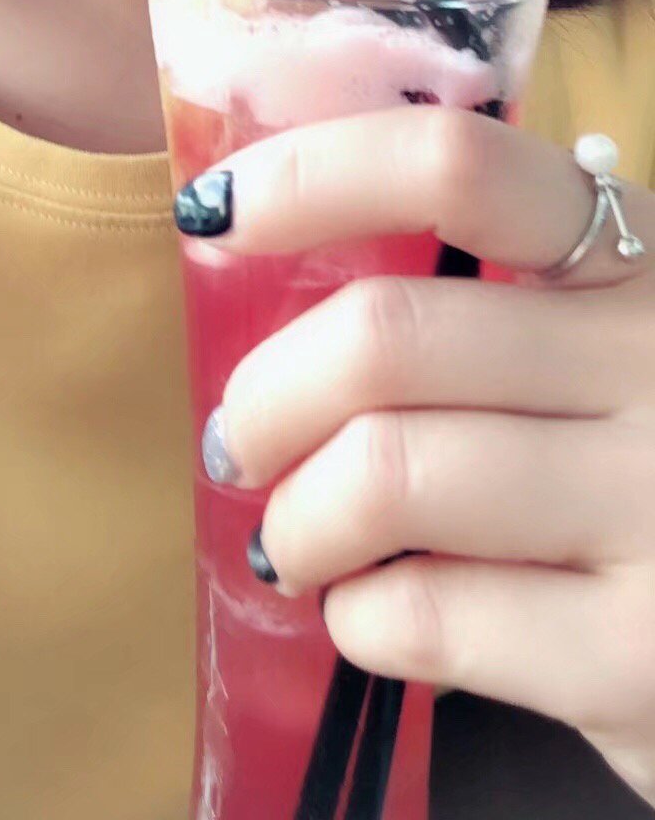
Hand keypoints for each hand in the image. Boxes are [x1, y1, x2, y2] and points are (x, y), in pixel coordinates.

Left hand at [190, 106, 654, 806]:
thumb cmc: (654, 456)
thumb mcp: (609, 335)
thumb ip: (486, 289)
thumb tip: (264, 237)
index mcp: (637, 255)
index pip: (454, 168)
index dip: (310, 175)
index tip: (214, 213)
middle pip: (385, 338)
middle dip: (266, 396)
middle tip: (241, 442)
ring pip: (386, 475)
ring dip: (296, 518)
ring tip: (295, 542)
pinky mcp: (639, 656)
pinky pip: (423, 615)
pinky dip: (356, 617)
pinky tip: (372, 612)